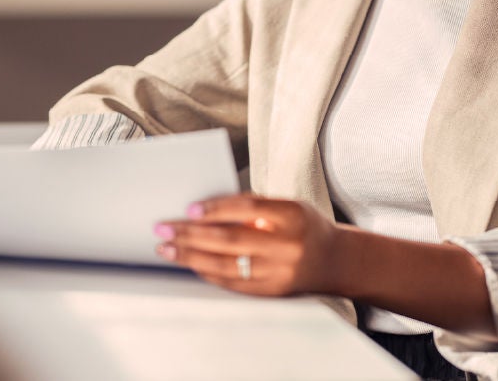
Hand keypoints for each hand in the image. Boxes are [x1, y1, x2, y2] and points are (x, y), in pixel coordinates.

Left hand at [153, 193, 342, 296]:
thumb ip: (252, 207)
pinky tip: (188, 262)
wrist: (334, 261)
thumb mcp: (287, 206)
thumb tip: (203, 210)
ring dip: (190, 256)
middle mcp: (287, 247)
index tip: (188, 209)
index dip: (216, 208)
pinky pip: (231, 283)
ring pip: (226, 265)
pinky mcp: (271, 292)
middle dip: (191, 234)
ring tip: (166, 248)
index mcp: (292, 216)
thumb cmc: (302, 225)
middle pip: (230, 240)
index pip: (248, 209)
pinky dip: (206, 272)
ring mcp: (279, 273)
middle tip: (163, 229)